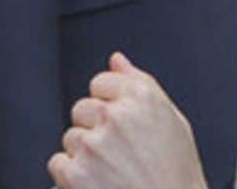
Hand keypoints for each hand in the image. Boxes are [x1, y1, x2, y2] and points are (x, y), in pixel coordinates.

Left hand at [48, 54, 206, 188]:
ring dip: (84, 155)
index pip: (100, 83)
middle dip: (95, 129)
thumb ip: (141, 84)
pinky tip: (99, 186)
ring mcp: (93, 145)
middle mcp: (116, 116)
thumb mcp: (174, 122)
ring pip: (70, 137)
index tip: (123, 129)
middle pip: (82, 109)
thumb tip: (116, 60)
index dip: (111, 106)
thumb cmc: (177, 176)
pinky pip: (58, 163)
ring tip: (113, 174)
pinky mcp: (76, 173)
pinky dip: (71, 177)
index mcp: (142, 98)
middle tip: (120, 156)